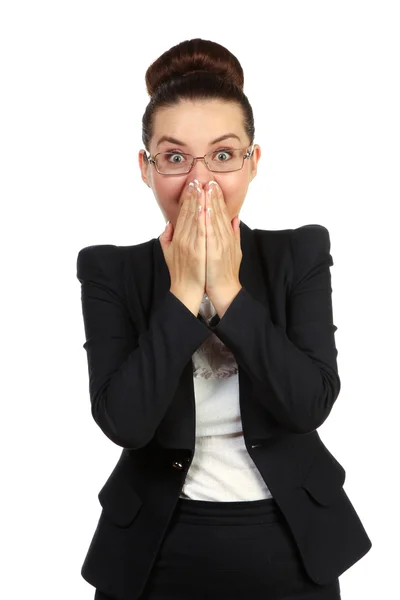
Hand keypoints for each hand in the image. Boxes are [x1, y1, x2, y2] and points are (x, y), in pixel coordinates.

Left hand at [204, 180, 241, 295]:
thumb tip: (235, 218)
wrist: (224, 289)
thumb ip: (234, 233)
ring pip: (214, 219)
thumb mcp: (234, 250)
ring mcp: (220, 243)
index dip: (218, 198)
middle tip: (208, 179)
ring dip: (210, 202)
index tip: (213, 184)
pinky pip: (210, 232)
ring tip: (206, 187)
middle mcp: (225, 237)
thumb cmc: (225, 271)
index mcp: (227, 236)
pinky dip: (207, 219)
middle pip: (219, 212)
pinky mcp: (214, 251)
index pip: (222, 213)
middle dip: (214, 195)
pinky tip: (204, 208)